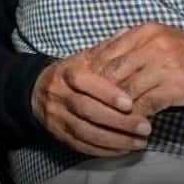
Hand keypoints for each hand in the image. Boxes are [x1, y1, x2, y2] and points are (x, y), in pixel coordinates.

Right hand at [31, 50, 153, 156]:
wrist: (37, 92)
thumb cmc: (70, 74)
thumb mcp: (84, 58)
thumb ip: (106, 50)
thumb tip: (129, 32)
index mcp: (67, 73)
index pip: (84, 83)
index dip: (106, 94)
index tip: (130, 102)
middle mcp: (60, 95)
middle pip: (87, 110)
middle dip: (118, 121)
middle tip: (146, 127)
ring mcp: (58, 117)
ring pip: (85, 131)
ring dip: (115, 139)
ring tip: (140, 142)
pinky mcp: (59, 135)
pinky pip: (82, 146)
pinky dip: (104, 150)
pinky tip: (124, 150)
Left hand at [86, 22, 183, 116]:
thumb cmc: (183, 53)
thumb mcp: (155, 40)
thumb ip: (127, 46)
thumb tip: (94, 57)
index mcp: (143, 33)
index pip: (106, 53)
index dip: (91, 73)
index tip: (81, 88)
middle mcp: (152, 46)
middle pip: (112, 73)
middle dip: (99, 93)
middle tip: (89, 107)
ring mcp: (165, 66)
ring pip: (127, 91)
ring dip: (116, 109)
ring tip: (107, 119)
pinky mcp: (176, 87)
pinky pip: (146, 105)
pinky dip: (136, 116)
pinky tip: (132, 124)